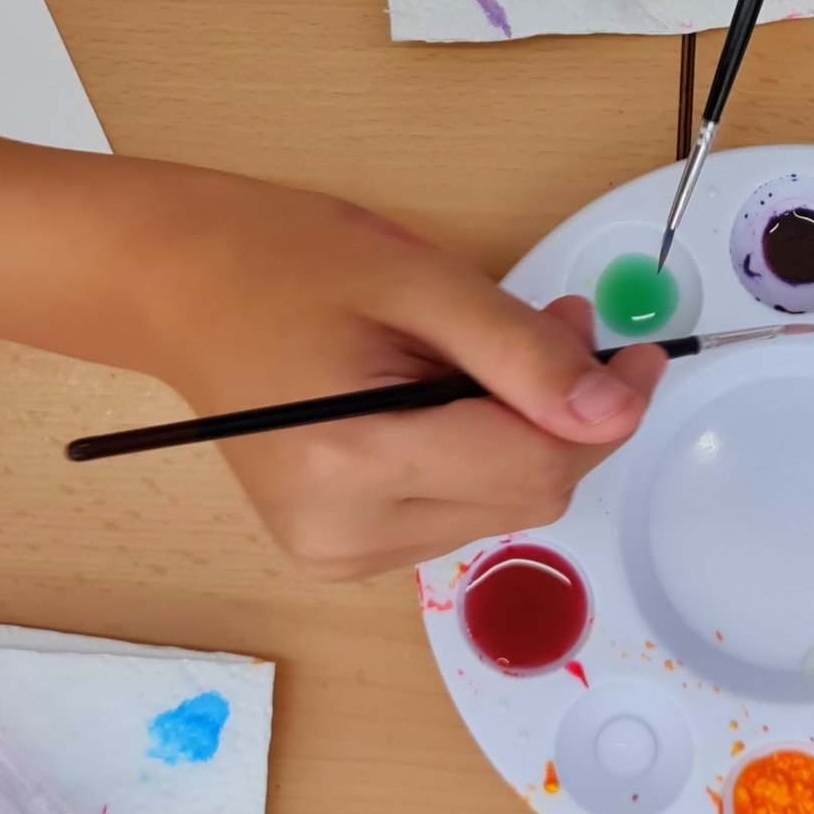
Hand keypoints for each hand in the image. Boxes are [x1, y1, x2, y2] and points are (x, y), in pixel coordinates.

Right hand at [96, 163, 667, 580]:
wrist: (177, 288)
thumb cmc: (280, 261)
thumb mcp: (416, 282)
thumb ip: (520, 352)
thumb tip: (617, 409)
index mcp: (351, 461)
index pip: (534, 465)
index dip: (602, 409)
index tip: (635, 351)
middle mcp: (340, 532)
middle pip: (527, 495)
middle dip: (563, 415)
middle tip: (559, 325)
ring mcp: (334, 553)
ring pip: (502, 509)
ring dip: (523, 434)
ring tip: (480, 351)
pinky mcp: (337, 552)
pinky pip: (459, 513)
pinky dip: (479, 456)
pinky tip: (445, 397)